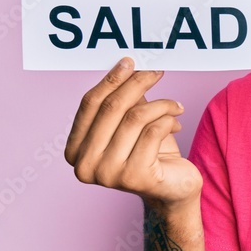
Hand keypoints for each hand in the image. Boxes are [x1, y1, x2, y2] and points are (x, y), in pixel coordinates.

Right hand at [63, 57, 202, 209]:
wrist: (173, 189)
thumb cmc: (151, 152)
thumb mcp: (131, 123)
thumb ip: (122, 100)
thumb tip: (127, 65)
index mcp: (74, 151)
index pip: (89, 105)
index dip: (110, 80)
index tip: (130, 61)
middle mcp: (85, 166)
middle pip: (111, 108)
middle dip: (137, 83)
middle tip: (156, 70)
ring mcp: (108, 174)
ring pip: (135, 118)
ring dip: (161, 104)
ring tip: (175, 105)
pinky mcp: (135, 177)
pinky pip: (153, 131)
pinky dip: (168, 120)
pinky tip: (176, 122)